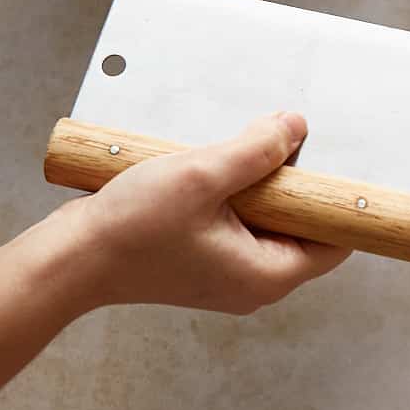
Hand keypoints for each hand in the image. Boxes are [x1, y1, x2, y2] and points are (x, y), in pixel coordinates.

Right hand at [61, 112, 350, 313]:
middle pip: (302, 226)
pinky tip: (209, 171)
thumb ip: (255, 150)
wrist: (70, 258)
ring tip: (231, 157)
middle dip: (291, 184)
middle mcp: (255, 282)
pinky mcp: (206, 259)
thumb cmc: (130, 231)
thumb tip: (294, 127)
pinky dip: (232, 194)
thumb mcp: (202, 176)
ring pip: (267, 220)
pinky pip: (238, 222)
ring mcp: (229, 273)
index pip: (335, 241)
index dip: (338, 202)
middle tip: (274, 146)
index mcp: (269, 275)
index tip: (336, 164)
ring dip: (256, 184)